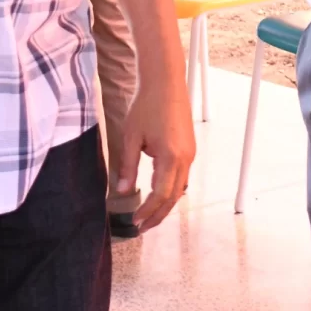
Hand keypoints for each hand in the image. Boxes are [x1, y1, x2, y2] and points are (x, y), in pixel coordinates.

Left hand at [114, 77, 195, 232]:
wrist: (165, 82)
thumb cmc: (146, 105)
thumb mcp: (131, 136)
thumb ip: (127, 165)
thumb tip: (121, 191)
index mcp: (171, 157)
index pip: (160, 194)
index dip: (148, 211)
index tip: (135, 221)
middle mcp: (186, 159)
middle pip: (173, 197)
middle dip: (158, 215)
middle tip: (142, 228)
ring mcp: (190, 153)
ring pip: (179, 188)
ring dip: (165, 204)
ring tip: (149, 216)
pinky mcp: (189, 148)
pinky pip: (181, 177)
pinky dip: (170, 190)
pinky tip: (158, 194)